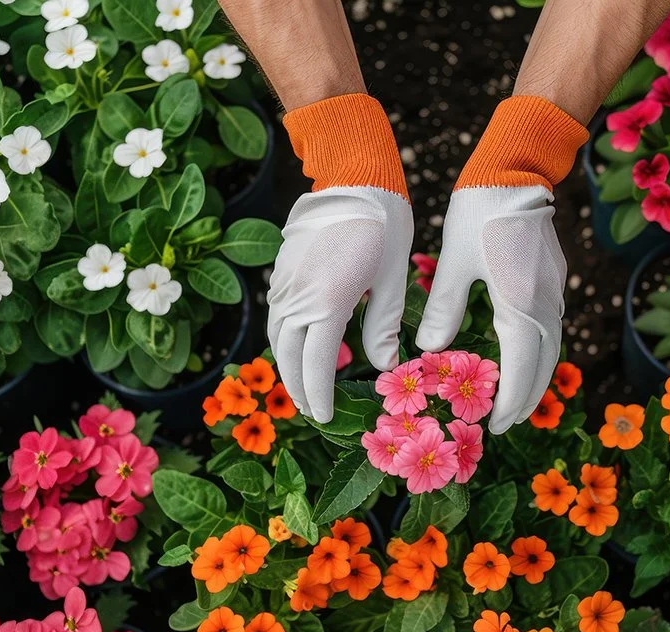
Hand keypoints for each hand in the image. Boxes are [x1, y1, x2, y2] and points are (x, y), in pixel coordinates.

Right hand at [267, 187, 412, 422]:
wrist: (353, 176)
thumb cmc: (384, 225)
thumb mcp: (393, 279)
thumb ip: (384, 325)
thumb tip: (385, 364)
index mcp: (327, 302)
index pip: (316, 365)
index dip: (318, 396)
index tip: (324, 417)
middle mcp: (297, 296)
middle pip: (287, 357)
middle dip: (298, 389)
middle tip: (312, 412)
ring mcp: (284, 282)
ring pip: (276, 337)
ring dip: (286, 365)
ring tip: (303, 387)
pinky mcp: (281, 271)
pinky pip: (277, 315)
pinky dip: (284, 339)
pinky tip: (299, 347)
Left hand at [415, 185, 565, 434]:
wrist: (516, 168)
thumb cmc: (478, 211)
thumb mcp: (451, 263)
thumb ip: (441, 310)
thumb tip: (427, 350)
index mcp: (520, 302)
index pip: (521, 367)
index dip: (509, 401)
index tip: (495, 426)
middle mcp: (545, 302)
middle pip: (544, 365)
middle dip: (526, 398)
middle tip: (505, 424)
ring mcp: (555, 290)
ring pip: (552, 348)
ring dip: (537, 378)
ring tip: (516, 401)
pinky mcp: (555, 279)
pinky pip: (552, 328)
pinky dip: (540, 352)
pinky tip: (524, 357)